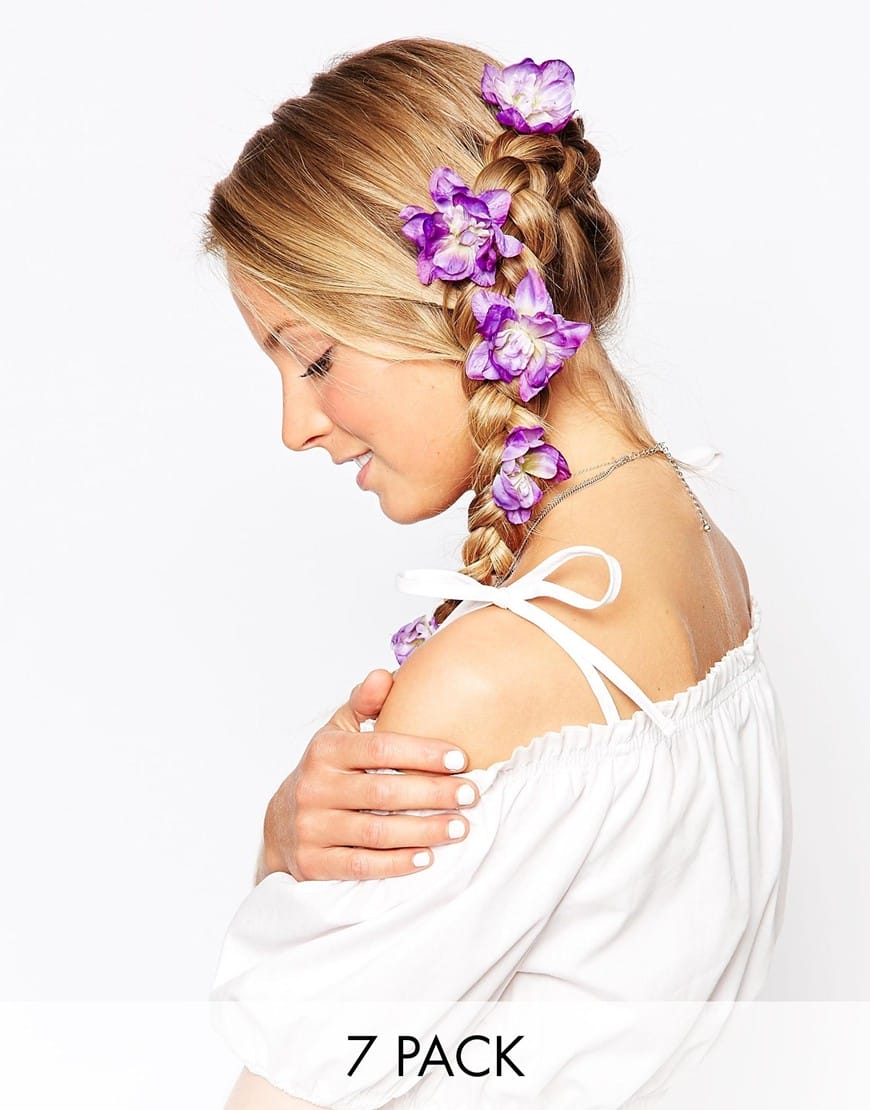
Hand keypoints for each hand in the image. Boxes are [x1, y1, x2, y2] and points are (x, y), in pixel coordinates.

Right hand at [262, 669, 479, 880]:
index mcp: (325, 750)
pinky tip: (428, 857)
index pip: (380, 748)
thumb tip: (386, 675)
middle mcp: (314, 787)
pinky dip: (397, 863)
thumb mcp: (337, 733)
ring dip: (423, 831)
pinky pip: (361, 865)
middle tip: (471, 795)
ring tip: (460, 827)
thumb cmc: (325, 772)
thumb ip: (363, 703)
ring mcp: (311, 827)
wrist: (280, 827)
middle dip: (432, 793)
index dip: (422, 753)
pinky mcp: (313, 863)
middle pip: (382, 792)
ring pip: (375, 832)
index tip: (460, 759)